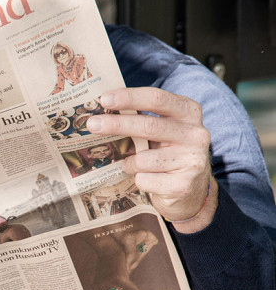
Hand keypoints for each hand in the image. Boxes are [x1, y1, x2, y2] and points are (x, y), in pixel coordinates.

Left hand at [86, 88, 216, 231]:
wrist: (191, 191)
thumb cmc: (168, 153)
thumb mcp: (162, 131)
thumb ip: (142, 117)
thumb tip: (103, 109)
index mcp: (189, 112)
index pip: (157, 99)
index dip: (129, 97)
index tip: (104, 99)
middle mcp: (196, 133)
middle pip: (149, 126)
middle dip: (117, 124)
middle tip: (92, 124)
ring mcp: (192, 160)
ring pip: (143, 159)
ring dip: (128, 163)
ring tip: (131, 165)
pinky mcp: (183, 185)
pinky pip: (145, 180)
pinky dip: (138, 180)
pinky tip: (148, 180)